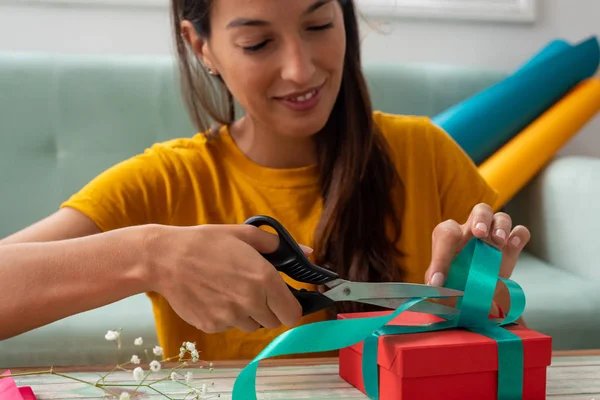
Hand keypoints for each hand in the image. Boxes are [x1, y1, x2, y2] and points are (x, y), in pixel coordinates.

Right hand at [143, 224, 309, 332]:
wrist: (166, 259)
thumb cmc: (206, 242)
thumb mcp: (244, 234)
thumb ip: (277, 245)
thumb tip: (306, 252)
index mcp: (264, 279)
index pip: (293, 314)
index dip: (291, 308)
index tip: (284, 300)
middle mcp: (250, 302)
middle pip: (274, 322)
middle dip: (269, 309)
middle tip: (254, 290)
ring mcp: (230, 318)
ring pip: (251, 325)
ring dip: (248, 313)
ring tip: (230, 291)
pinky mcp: (212, 326)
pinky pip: (229, 326)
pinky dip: (226, 317)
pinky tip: (214, 297)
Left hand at [424, 203, 529, 316]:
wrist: (474, 296)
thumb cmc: (453, 285)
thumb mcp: (441, 286)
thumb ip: (435, 282)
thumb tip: (434, 284)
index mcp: (451, 238)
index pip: (446, 234)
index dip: (442, 254)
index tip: (440, 279)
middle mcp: (473, 232)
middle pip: (480, 211)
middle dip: (480, 219)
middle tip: (480, 233)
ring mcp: (494, 238)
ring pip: (501, 217)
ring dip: (501, 226)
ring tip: (499, 241)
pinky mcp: (511, 249)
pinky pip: (520, 233)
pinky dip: (518, 236)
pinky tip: (512, 246)